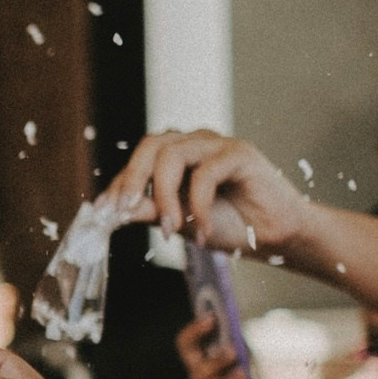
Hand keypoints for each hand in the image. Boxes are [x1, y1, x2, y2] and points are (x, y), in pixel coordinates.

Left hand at [103, 129, 308, 262]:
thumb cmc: (228, 224)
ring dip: (165, 197)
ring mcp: (216, 144)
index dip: (120, 183)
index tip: (105, 211)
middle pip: (152, 145)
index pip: (139, 160)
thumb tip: (114, 211)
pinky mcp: (239, 152)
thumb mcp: (178, 221)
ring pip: (173, 155)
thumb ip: (149, 212)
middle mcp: (193, 143)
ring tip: (171, 230)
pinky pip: (205, 174)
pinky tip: (202, 232)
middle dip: (134, 179)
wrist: (272, 235)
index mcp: (175, 154)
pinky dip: (198, 206)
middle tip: (126, 211)